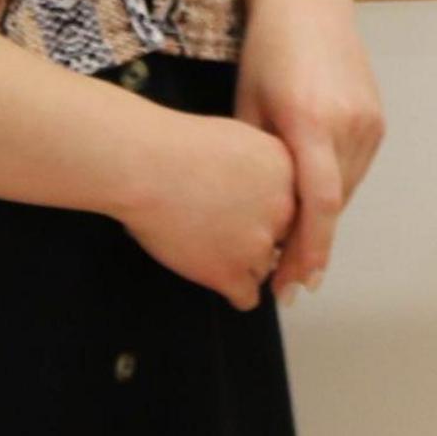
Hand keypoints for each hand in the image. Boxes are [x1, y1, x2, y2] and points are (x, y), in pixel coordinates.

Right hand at [117, 111, 298, 309]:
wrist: (144, 166)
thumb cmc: (176, 146)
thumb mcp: (238, 138)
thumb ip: (261, 168)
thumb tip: (261, 191)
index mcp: (286, 172)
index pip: (292, 206)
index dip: (266, 211)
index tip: (245, 212)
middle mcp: (282, 209)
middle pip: (281, 238)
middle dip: (256, 237)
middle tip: (226, 231)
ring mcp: (257, 244)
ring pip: (264, 268)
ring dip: (242, 263)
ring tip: (212, 249)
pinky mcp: (230, 273)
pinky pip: (246, 297)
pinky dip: (232, 290)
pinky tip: (215, 275)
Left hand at [238, 0, 385, 302]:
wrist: (309, 3)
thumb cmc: (267, 51)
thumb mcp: (248, 105)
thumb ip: (257, 160)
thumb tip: (255, 212)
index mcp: (311, 123)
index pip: (318, 205)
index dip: (307, 251)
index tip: (292, 285)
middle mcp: (348, 125)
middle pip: (333, 204)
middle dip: (310, 244)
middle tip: (284, 278)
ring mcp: (368, 121)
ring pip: (346, 189)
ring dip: (323, 218)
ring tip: (295, 248)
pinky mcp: (377, 118)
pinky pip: (356, 167)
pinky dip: (335, 188)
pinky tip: (312, 201)